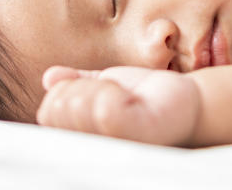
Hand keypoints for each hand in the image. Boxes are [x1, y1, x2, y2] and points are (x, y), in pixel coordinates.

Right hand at [36, 65, 201, 145]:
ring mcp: (113, 148)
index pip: (47, 113)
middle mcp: (93, 154)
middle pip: (57, 108)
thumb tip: (50, 77)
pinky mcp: (137, 136)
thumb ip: (74, 83)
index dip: (65, 92)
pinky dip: (112, 90)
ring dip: (99, 86)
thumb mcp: (102, 86)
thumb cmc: (141, 98)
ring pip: (77, 104)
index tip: (93, 92)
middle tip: (110, 93)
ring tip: (121, 96)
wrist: (184, 101)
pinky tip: (129, 98)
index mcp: (80, 143)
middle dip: (81, 86)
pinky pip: (105, 109)